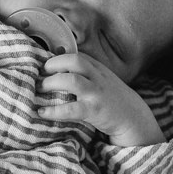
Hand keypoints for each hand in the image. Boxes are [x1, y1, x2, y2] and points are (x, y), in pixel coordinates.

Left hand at [37, 52, 162, 147]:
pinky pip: (72, 109)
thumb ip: (83, 70)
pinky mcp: (95, 111)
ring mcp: (97, 93)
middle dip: (53, 64)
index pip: (75, 55)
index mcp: (96, 68)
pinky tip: (42, 112)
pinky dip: (54, 111)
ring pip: (72, 81)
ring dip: (51, 83)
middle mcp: (97, 77)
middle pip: (74, 60)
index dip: (56, 58)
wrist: (133, 117)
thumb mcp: (100, 78)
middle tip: (39, 74)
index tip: (42, 66)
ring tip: (39, 89)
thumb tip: (55, 58)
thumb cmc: (111, 97)